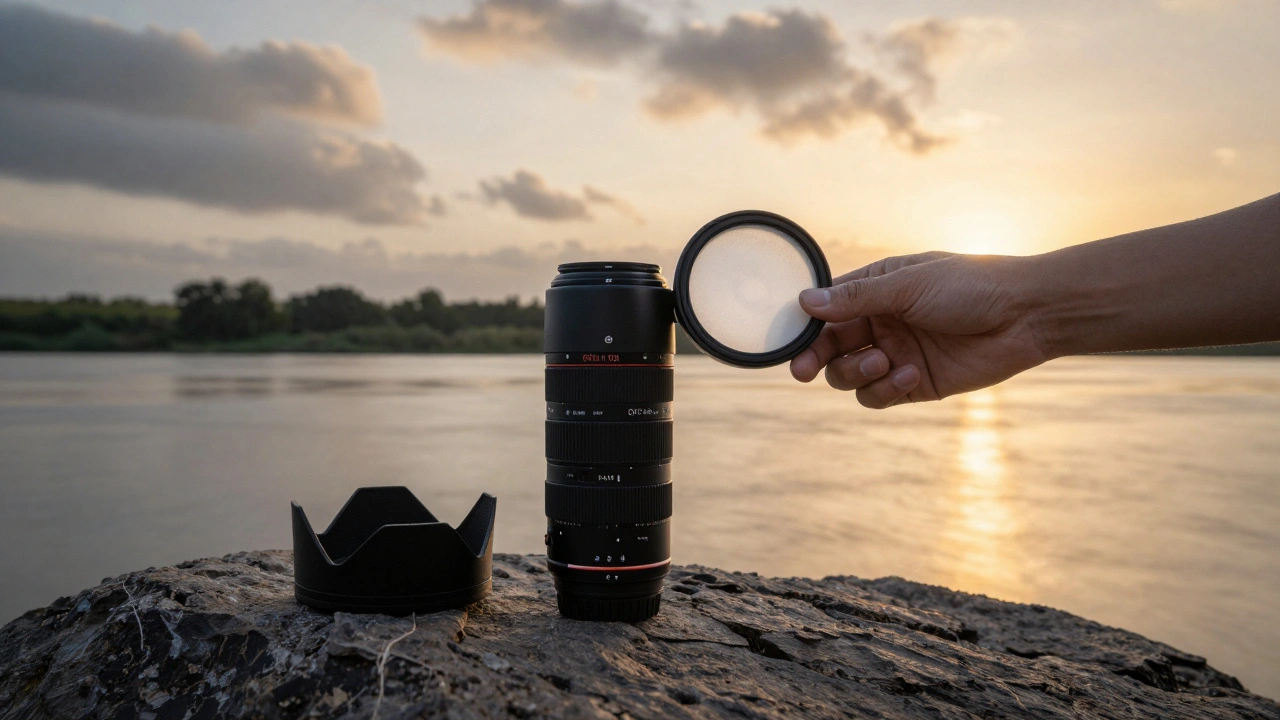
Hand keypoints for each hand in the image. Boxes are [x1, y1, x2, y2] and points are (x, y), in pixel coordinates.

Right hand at [789, 252, 1048, 407]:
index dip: (806, 326)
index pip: (827, 309)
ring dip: (857, 372)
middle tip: (803, 370)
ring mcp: (897, 354)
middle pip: (830, 347)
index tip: (793, 341)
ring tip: (885, 362)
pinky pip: (879, 396)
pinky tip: (909, 375)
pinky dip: (885, 390)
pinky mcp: (915, 383)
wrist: (1026, 315)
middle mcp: (882, 322)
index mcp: (877, 289)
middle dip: (816, 358)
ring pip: (850, 375)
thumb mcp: (908, 285)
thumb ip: (856, 298)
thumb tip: (805, 302)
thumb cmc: (972, 285)